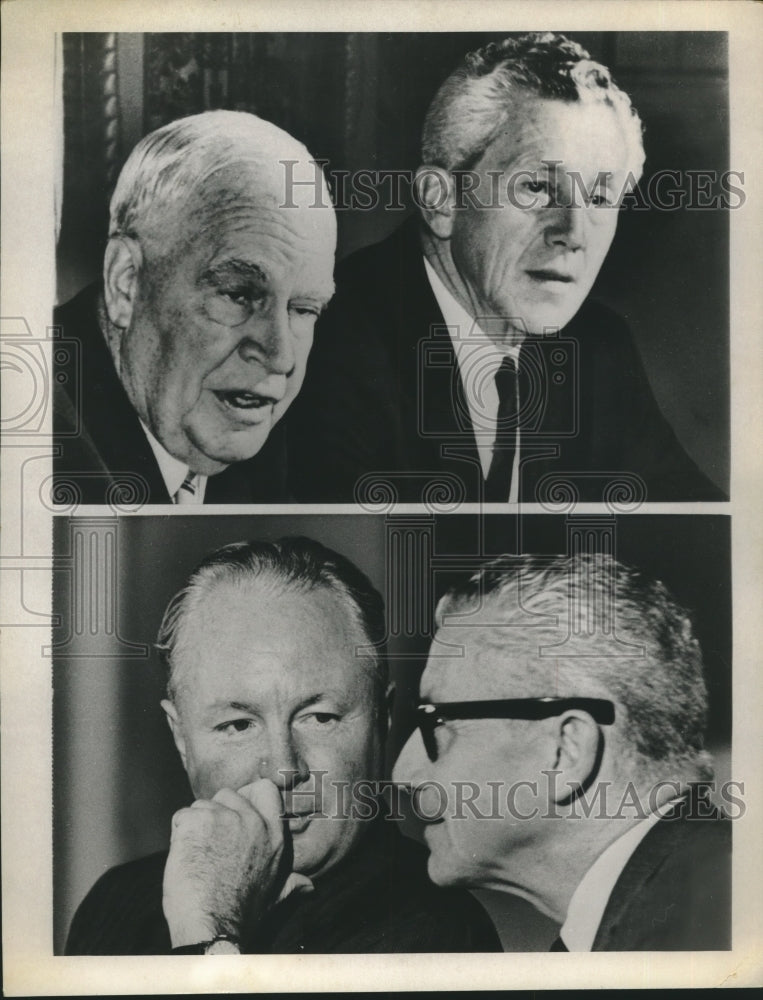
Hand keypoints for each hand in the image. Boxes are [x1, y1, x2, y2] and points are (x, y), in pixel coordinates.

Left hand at [162, 779, 287, 947]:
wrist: (211, 928)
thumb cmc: (240, 914)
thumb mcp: (274, 895)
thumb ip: (290, 883)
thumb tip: (309, 888)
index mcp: (274, 835)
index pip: (264, 788)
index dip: (246, 797)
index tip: (235, 813)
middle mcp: (253, 821)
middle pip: (227, 795)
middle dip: (215, 814)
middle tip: (211, 846)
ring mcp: (224, 819)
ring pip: (202, 805)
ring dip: (195, 826)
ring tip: (198, 856)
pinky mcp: (197, 822)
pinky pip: (182, 815)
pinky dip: (178, 833)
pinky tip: (185, 856)